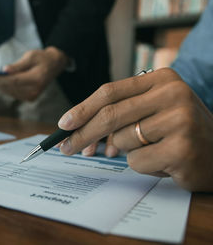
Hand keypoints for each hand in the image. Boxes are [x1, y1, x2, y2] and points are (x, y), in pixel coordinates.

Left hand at [0, 47, 68, 100]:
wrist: (55, 65)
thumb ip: (18, 65)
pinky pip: (12, 93)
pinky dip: (2, 87)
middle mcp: (34, 91)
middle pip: (8, 87)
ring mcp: (32, 96)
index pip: (12, 80)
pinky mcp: (29, 98)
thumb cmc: (42, 58)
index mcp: (36, 79)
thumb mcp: (31, 56)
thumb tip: (5, 70)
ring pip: (8, 91)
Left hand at [57, 68, 212, 191]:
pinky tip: (165, 161)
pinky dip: (144, 166)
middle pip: (110, 115)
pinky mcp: (182, 148)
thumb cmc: (179, 131)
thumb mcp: (152, 110)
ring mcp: (180, 120)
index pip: (110, 92)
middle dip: (83, 134)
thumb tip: (75, 130)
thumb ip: (120, 113)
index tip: (63, 123)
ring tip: (154, 148)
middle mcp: (173, 93)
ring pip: (123, 140)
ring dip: (128, 151)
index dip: (82, 108)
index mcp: (162, 79)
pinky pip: (137, 161)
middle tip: (66, 148)